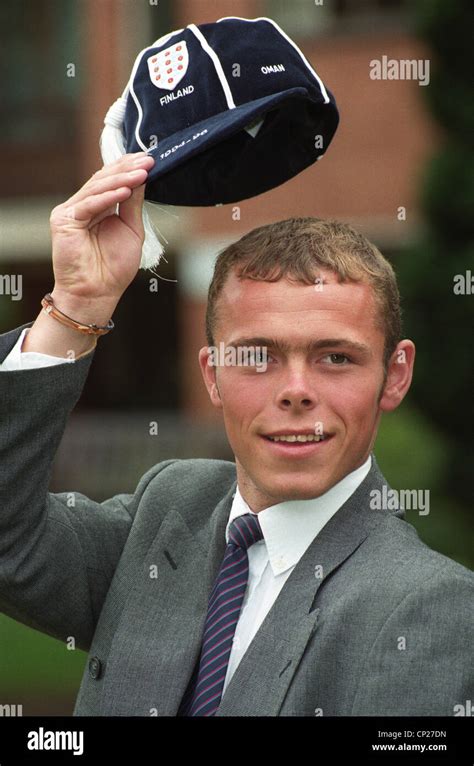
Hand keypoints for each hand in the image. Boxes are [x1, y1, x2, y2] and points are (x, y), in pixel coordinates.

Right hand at [22, 152, 154, 357]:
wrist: (98, 294)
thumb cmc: (114, 268)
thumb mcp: (131, 230)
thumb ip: (133, 204)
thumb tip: (142, 177)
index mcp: (97, 208)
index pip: (112, 180)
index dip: (129, 168)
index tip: (150, 160)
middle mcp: (82, 206)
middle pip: (104, 180)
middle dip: (127, 169)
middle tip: (149, 161)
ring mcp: (71, 212)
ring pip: (97, 188)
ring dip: (121, 179)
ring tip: (142, 173)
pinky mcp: (63, 220)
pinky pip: (88, 204)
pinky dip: (107, 197)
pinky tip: (125, 191)